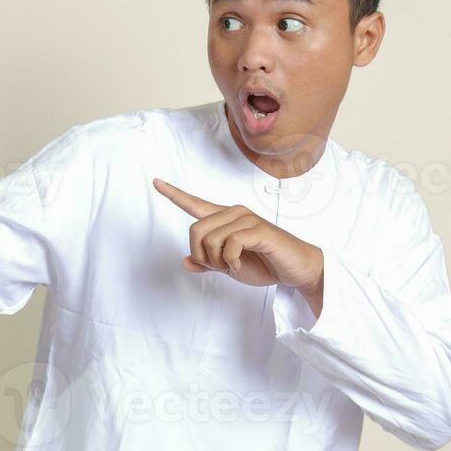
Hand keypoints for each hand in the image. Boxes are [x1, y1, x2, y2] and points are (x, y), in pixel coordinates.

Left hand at [152, 178, 324, 303]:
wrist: (295, 269)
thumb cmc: (264, 263)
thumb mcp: (229, 266)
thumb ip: (208, 262)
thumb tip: (185, 262)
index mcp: (225, 218)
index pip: (195, 204)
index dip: (174, 194)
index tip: (156, 182)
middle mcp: (234, 213)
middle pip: (196, 230)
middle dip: (202, 255)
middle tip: (221, 265)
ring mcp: (247, 219)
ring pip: (210, 239)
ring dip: (218, 261)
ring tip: (234, 265)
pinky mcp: (258, 230)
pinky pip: (230, 244)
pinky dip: (231, 261)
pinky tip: (240, 264)